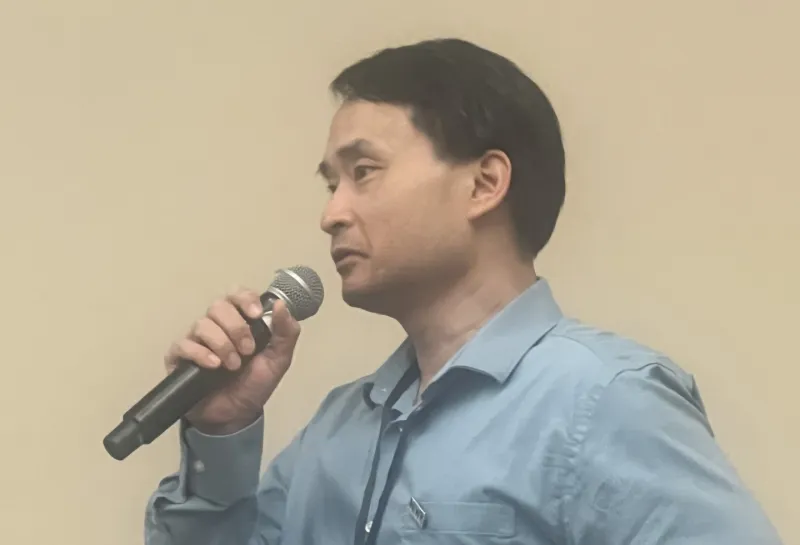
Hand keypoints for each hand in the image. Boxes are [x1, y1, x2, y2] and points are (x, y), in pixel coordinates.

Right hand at [164, 287, 300, 434]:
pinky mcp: (179, 357)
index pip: (236, 294)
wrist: (236, 415)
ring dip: (222, 344)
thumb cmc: (255, 383)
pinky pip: (183, 344)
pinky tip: (213, 366)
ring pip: (202, 324)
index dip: (245, 299)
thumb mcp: (279, 359)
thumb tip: (281, 305)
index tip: (256, 315)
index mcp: (240, 320)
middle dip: (237, 328)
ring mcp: (196, 339)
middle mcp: (216, 325)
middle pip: (218, 306)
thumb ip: (286, 332)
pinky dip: (201, 353)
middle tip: (248, 351)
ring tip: (233, 365)